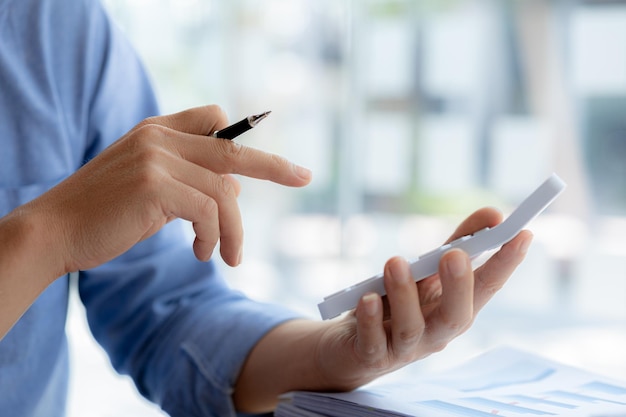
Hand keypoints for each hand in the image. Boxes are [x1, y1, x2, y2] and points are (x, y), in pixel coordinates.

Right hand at [19, 105, 311, 274]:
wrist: (55, 231)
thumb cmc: (105, 214)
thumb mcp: (151, 189)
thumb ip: (189, 180)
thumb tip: (235, 189)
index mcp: (157, 130)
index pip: (212, 118)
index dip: (242, 136)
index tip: (271, 155)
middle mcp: (160, 137)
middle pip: (233, 149)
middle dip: (274, 165)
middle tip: (304, 177)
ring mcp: (157, 158)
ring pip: (224, 192)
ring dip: (234, 230)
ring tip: (230, 257)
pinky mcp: (155, 185)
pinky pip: (209, 211)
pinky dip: (213, 237)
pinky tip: (202, 254)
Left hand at [313, 207, 531, 388]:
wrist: (351, 347)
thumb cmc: (396, 304)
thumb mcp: (426, 272)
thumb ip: (457, 243)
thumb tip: (493, 214)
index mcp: (453, 310)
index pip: (486, 288)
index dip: (505, 264)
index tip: (522, 233)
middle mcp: (435, 334)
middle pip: (456, 317)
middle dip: (459, 286)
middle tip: (455, 255)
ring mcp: (403, 348)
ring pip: (411, 328)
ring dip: (405, 294)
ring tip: (395, 262)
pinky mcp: (370, 357)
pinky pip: (372, 342)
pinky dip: (370, 320)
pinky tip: (367, 298)